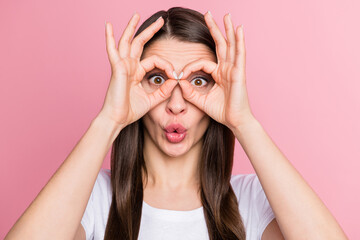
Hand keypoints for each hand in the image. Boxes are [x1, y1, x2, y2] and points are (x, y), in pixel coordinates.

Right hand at [99, 13, 177, 126]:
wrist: (117, 119)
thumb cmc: (131, 110)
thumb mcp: (152, 100)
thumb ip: (163, 91)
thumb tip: (175, 81)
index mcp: (136, 72)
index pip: (154, 60)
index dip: (166, 65)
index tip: (174, 74)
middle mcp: (129, 66)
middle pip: (139, 43)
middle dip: (150, 31)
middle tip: (161, 21)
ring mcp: (122, 66)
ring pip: (127, 42)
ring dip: (132, 27)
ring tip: (136, 14)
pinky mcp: (117, 68)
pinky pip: (112, 50)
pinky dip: (109, 38)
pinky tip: (108, 26)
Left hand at [178, 12, 254, 130]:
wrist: (234, 121)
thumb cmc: (221, 112)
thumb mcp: (201, 101)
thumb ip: (190, 92)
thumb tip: (179, 83)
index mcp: (219, 74)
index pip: (202, 62)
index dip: (190, 66)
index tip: (179, 74)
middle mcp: (227, 69)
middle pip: (220, 44)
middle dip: (214, 29)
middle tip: (208, 14)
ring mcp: (234, 69)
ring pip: (231, 45)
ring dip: (228, 29)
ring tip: (226, 16)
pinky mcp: (239, 73)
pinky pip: (240, 54)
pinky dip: (240, 41)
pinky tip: (239, 29)